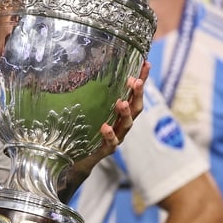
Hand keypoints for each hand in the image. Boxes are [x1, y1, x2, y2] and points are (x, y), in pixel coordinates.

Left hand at [61, 61, 149, 199]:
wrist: (76, 159)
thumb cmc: (84, 130)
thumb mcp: (88, 109)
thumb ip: (90, 94)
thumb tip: (82, 68)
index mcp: (120, 112)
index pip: (134, 93)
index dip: (142, 79)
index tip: (146, 64)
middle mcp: (122, 124)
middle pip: (136, 108)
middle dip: (138, 94)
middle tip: (136, 81)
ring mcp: (116, 137)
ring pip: (127, 125)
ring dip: (126, 113)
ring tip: (121, 102)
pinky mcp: (106, 149)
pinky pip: (111, 143)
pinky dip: (110, 135)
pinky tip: (105, 127)